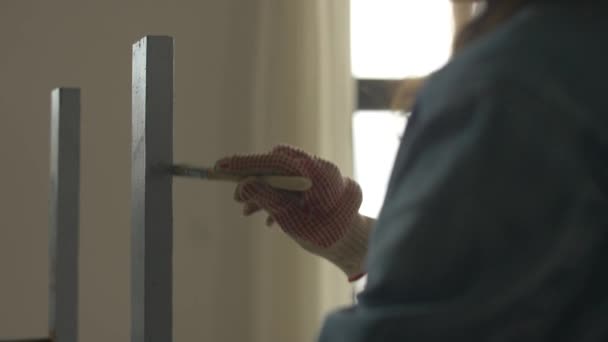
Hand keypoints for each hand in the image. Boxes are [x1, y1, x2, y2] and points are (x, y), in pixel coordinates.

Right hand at [216, 144, 370, 280]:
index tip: (222, 166)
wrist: (353, 246)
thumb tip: (243, 185)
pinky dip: (278, 200)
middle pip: (276, 167)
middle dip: (253, 180)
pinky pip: (292, 188)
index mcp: (315, 170)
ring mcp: (318, 177)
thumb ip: (267, 199)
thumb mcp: (291, 218)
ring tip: (246, 212)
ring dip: (263, 194)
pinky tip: (268, 220)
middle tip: (234, 194)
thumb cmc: (327, 233)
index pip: (274, 160)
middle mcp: (318, 168)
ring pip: (282, 179)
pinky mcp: (317, 187)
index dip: (246, 164)